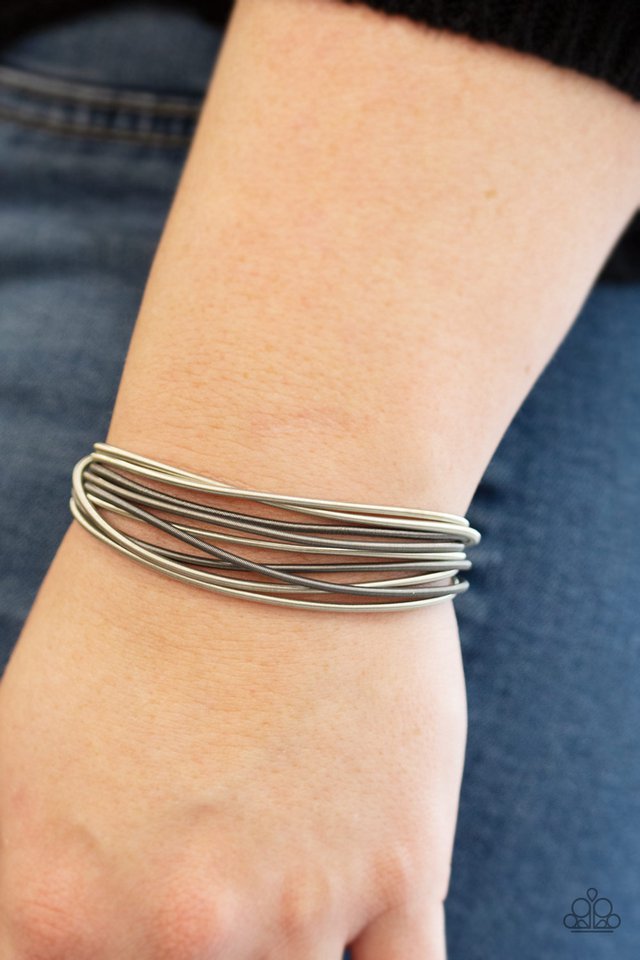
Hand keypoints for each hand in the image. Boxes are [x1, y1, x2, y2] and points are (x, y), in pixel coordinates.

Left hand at [0, 521, 465, 958]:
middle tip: (219, 862)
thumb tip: (69, 927)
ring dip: (284, 940)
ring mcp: (295, 912)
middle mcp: (171, 931)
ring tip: (280, 855)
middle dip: (194, 939)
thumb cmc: (145, 602)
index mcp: (51, 902)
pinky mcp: (401, 872)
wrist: (277, 502)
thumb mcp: (28, 746)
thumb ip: (45, 875)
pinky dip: (373, 959)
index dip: (104, 945)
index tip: (145, 917)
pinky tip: (358, 917)